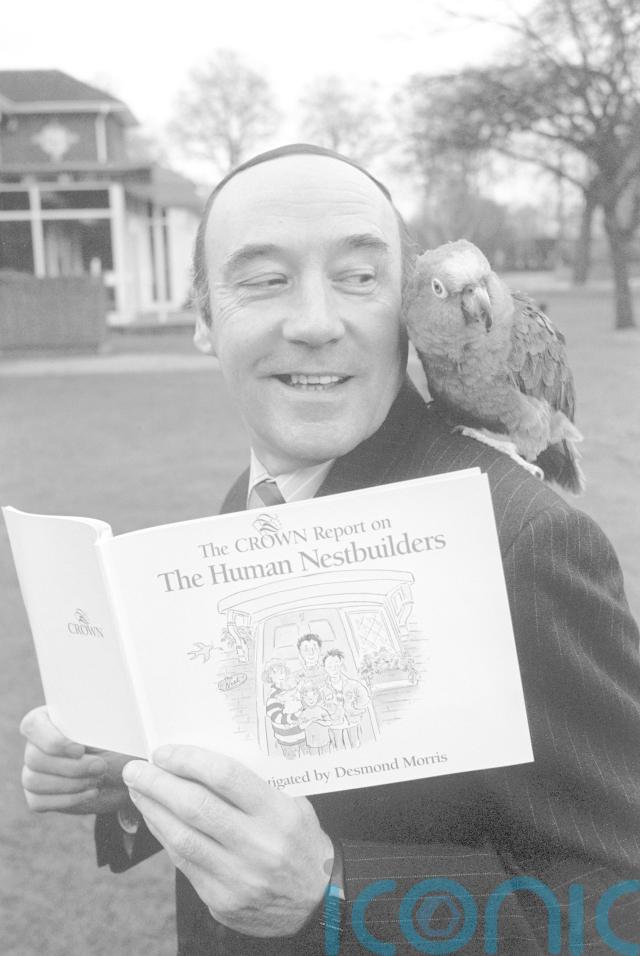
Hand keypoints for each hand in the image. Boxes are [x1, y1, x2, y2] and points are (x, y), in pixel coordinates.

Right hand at [20, 705, 132, 814]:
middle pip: (34, 757)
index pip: (33, 724)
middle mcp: (38, 744)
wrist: (125, 776)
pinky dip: (67, 799)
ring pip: (33, 780)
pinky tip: (90, 792)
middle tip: (100, 767)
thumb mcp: (113, 735)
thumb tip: (85, 735)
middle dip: (71, 767)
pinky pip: (37, 801)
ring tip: (97, 780)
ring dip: (70, 784)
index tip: (80, 750)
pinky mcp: (38, 794)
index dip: (52, 740)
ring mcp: (34, 770)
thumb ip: (96, 731)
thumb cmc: (119, 748)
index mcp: (51, 719)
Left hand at [123, 746, 333, 936]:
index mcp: (278, 813)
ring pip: (182, 837)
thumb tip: (199, 763)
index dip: (189, 760)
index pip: (225, 777)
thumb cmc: (299, 841)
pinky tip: (154, 819)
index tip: (164, 752)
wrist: (318, 899)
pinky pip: (184, 864)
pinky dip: (164, 837)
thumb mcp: (292, 803)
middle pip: (196, 806)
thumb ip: (253, 786)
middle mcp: (259, 845)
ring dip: (152, 810)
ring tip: (137, 790)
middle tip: (136, 769)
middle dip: (158, 784)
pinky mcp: (222, 900)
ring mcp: (239, 876)